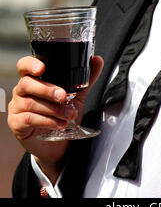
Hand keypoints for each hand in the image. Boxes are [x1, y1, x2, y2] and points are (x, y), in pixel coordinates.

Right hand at [7, 55, 103, 183]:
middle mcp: (22, 91)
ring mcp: (16, 107)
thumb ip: (86, 79)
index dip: (31, 64)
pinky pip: (29, 119)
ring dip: (53, 109)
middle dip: (47, 89)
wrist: (58, 146)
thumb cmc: (62, 116)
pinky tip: (59, 124)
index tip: (42, 68)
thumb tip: (97, 60)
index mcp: (34, 80)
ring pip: (31, 103)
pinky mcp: (16, 123)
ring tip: (68, 114)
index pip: (24, 65)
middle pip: (26, 83)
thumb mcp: (76, 96)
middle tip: (63, 96)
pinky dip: (47, 121)